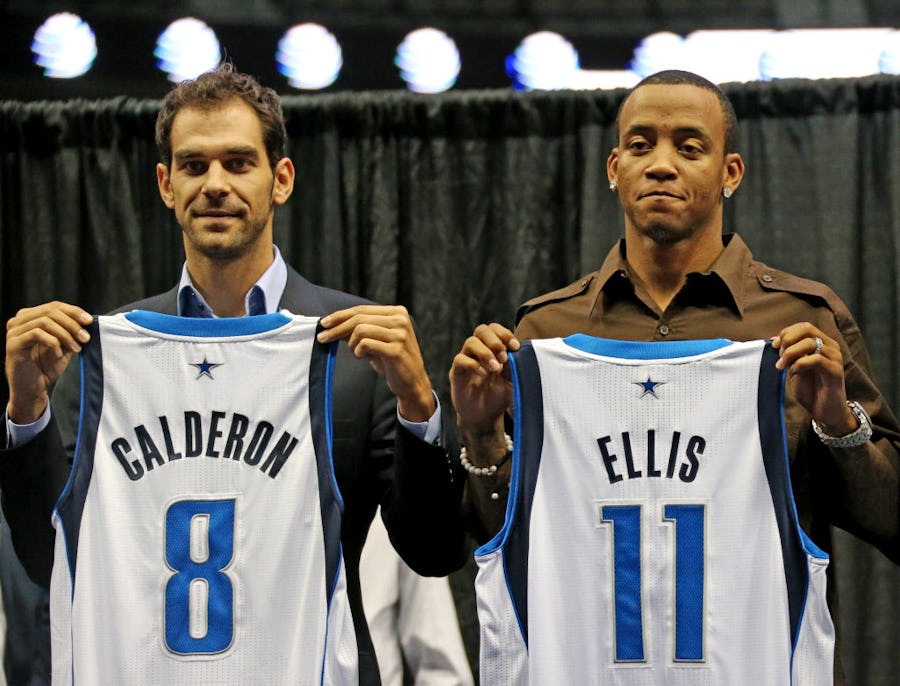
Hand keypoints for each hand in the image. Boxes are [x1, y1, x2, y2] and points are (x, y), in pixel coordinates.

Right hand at [6, 302, 91, 423]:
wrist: (33, 390)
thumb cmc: (47, 367)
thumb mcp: (63, 345)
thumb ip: (70, 331)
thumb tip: (86, 320)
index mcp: (30, 317)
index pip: (54, 306)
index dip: (73, 311)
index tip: (89, 321)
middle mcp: (18, 321)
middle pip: (50, 311)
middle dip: (72, 324)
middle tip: (85, 338)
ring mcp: (14, 332)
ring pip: (44, 322)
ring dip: (65, 335)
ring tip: (76, 349)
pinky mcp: (13, 345)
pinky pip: (36, 334)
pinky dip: (53, 343)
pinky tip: (59, 355)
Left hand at [317, 305, 434, 421]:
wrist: (412, 383)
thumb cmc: (391, 361)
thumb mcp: (375, 340)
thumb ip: (358, 330)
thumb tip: (332, 324)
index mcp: (397, 312)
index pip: (361, 309)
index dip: (340, 315)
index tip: (324, 323)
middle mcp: (400, 320)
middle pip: (359, 318)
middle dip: (337, 328)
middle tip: (322, 338)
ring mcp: (400, 334)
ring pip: (360, 330)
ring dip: (351, 344)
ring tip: (357, 353)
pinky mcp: (396, 350)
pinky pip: (365, 344)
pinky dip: (359, 352)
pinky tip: (364, 358)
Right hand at [449, 323, 519, 444]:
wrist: (485, 417)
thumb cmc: (499, 396)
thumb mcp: (512, 380)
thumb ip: (514, 365)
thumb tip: (516, 351)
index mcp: (493, 349)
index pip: (495, 329)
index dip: (504, 334)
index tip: (515, 347)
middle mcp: (478, 351)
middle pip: (482, 330)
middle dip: (495, 341)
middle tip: (504, 357)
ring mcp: (466, 360)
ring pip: (471, 342)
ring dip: (485, 353)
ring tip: (496, 368)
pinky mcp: (456, 372)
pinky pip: (460, 359)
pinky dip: (474, 364)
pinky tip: (484, 374)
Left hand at [772, 322, 856, 435]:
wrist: (824, 411)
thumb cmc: (810, 389)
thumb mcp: (794, 368)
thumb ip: (788, 354)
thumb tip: (775, 340)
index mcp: (821, 343)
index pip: (804, 326)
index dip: (786, 333)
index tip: (774, 346)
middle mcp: (830, 346)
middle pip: (807, 329)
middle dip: (787, 341)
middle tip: (779, 356)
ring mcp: (834, 357)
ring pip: (810, 343)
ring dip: (790, 353)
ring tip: (783, 367)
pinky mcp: (836, 370)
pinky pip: (816, 359)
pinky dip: (800, 364)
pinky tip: (794, 372)